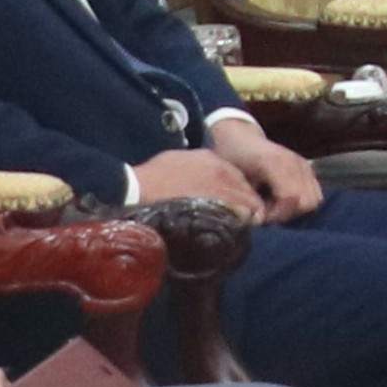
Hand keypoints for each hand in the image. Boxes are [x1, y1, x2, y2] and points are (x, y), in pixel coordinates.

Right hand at [139, 148, 269, 216]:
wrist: (138, 187)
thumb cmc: (151, 176)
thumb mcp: (176, 160)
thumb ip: (194, 166)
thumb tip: (200, 180)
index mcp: (210, 158)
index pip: (236, 176)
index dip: (237, 191)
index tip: (234, 203)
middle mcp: (221, 170)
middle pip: (245, 188)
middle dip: (246, 202)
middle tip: (242, 217)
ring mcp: (221, 186)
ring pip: (248, 201)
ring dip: (246, 212)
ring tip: (241, 225)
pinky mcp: (217, 203)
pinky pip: (240, 212)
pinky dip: (242, 220)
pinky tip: (238, 228)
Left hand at [235, 127, 323, 218]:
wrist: (241, 139)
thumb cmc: (234, 158)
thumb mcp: (235, 178)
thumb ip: (251, 198)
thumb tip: (261, 218)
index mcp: (274, 162)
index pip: (291, 197)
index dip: (278, 213)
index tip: (263, 217)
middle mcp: (294, 162)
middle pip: (307, 202)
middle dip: (288, 213)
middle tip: (269, 212)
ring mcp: (304, 164)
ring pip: (315, 199)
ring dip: (297, 208)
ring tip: (276, 206)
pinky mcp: (308, 168)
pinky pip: (316, 193)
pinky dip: (303, 201)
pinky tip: (284, 199)